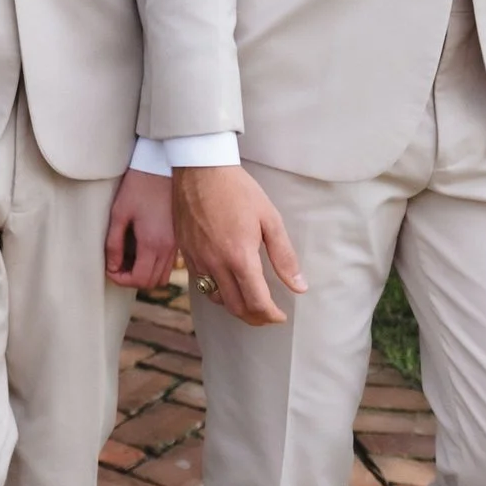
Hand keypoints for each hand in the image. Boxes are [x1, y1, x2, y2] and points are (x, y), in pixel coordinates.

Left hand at [105, 168, 178, 288]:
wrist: (163, 166)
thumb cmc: (139, 186)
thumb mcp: (119, 213)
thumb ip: (114, 243)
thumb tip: (112, 265)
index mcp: (153, 243)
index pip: (140, 279)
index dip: (121, 280)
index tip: (109, 269)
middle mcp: (168, 248)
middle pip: (152, 282)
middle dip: (132, 279)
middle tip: (116, 265)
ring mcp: (176, 244)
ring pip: (162, 275)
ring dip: (145, 274)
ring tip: (128, 259)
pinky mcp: (179, 238)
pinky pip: (168, 263)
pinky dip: (155, 265)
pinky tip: (141, 249)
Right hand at [175, 164, 305, 325]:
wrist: (200, 168)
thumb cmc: (237, 189)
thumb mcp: (270, 219)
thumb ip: (284, 256)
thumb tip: (299, 286)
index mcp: (239, 256)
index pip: (257, 302)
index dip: (272, 315)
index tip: (281, 315)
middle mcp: (216, 263)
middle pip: (236, 307)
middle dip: (255, 317)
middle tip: (268, 314)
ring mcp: (197, 258)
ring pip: (216, 298)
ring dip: (235, 306)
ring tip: (249, 300)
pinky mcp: (185, 251)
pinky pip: (200, 283)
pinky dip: (217, 291)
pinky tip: (227, 283)